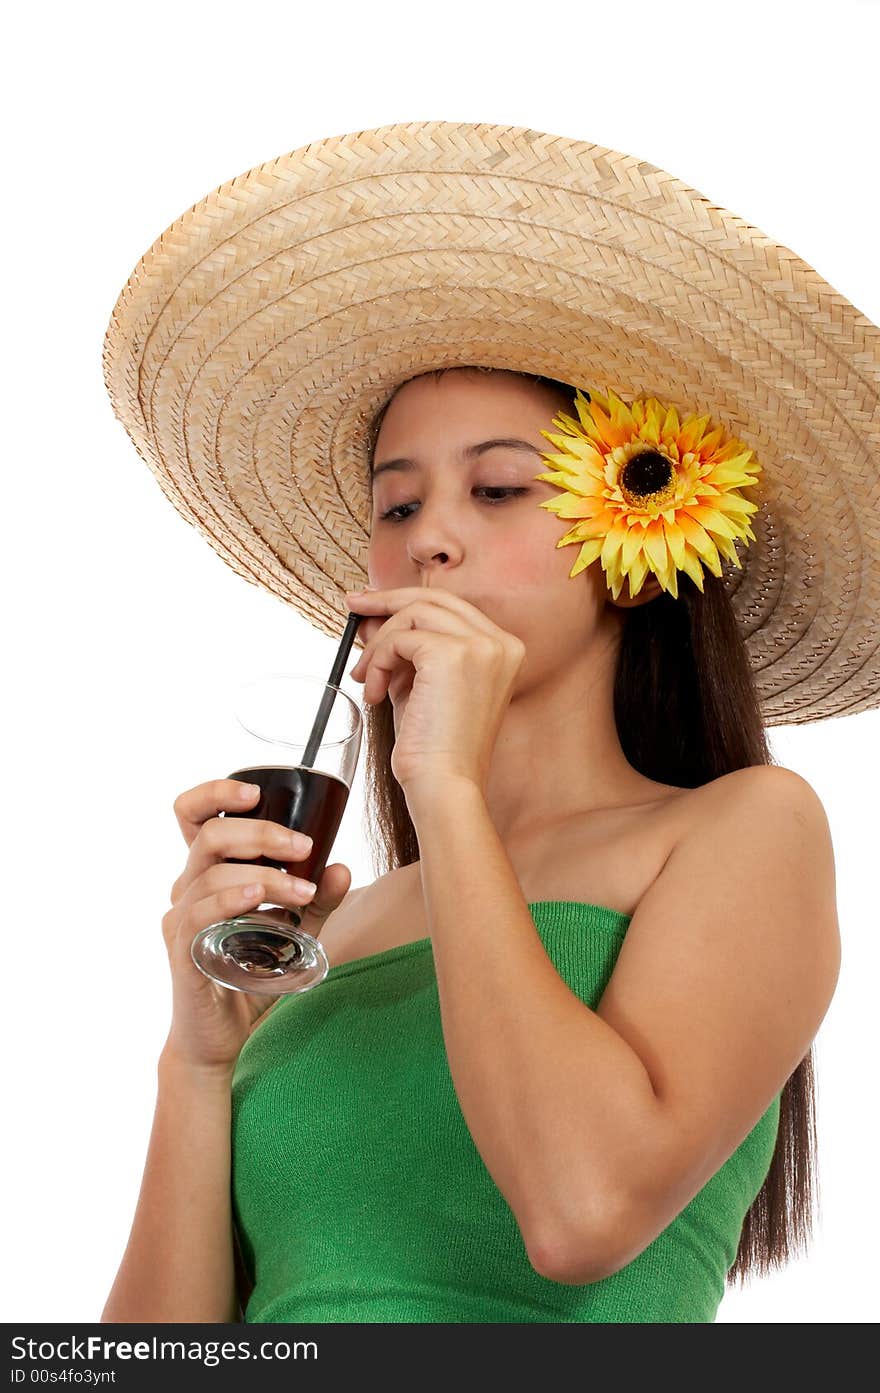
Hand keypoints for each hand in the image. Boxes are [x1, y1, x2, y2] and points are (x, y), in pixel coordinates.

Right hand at [161, 778, 352, 1072]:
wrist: (221, 1038)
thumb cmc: (251, 978)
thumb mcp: (296, 934)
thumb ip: (317, 901)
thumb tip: (341, 868)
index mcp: (207, 874)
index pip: (192, 816)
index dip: (215, 793)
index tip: (256, 793)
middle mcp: (187, 889)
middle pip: (209, 835)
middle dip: (260, 832)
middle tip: (304, 846)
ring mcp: (181, 919)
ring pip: (212, 874)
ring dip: (265, 875)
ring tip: (303, 892)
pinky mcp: (183, 951)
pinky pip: (198, 914)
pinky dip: (230, 900)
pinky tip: (258, 900)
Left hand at [346, 586, 525, 794]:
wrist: (444, 784)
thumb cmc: (435, 747)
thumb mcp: (421, 685)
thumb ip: (405, 650)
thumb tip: (372, 619)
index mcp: (503, 649)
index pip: (451, 607)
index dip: (409, 601)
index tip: (374, 605)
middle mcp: (500, 642)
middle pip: (435, 597)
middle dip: (388, 599)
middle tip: (354, 604)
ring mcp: (480, 646)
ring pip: (413, 614)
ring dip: (378, 645)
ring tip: (365, 679)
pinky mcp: (451, 654)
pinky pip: (400, 638)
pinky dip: (377, 661)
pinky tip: (375, 695)